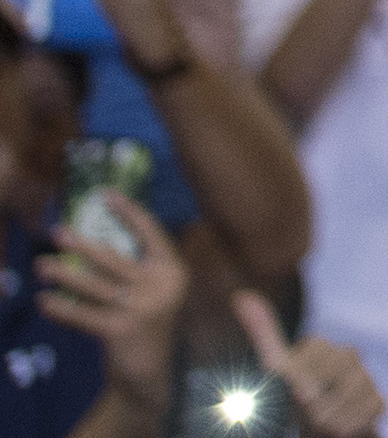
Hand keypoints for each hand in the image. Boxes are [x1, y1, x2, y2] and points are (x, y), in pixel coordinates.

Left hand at [40, 192, 183, 403]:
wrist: (149, 369)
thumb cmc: (147, 321)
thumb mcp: (154, 290)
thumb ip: (138, 267)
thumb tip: (100, 237)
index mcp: (171, 270)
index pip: (150, 231)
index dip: (128, 211)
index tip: (105, 193)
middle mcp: (159, 286)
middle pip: (114, 258)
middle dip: (81, 244)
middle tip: (56, 232)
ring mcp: (140, 308)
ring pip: (94, 286)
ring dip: (64, 275)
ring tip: (41, 265)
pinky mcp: (120, 331)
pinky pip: (84, 315)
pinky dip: (62, 309)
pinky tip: (44, 301)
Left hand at [232, 291, 387, 437]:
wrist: (314, 431)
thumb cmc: (290, 400)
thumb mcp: (275, 367)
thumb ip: (264, 333)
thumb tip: (241, 296)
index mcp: (321, 347)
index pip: (315, 353)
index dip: (304, 375)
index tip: (295, 391)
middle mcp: (349, 357)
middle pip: (337, 370)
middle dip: (318, 395)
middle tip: (309, 409)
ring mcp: (367, 378)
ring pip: (354, 391)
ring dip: (333, 413)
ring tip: (323, 420)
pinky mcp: (380, 402)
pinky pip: (370, 409)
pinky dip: (352, 422)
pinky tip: (341, 425)